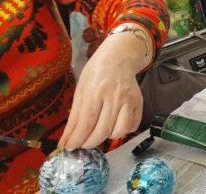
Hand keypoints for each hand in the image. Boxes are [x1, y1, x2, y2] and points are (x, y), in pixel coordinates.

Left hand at [60, 31, 147, 148]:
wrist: (119, 57)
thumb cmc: (96, 73)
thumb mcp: (80, 91)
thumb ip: (75, 117)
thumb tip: (66, 141)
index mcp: (95, 92)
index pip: (86, 123)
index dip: (77, 139)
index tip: (69, 147)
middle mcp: (114, 97)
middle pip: (102, 130)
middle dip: (89, 143)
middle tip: (82, 144)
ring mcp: (128, 100)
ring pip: (119, 131)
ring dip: (107, 138)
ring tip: (99, 133)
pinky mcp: (139, 102)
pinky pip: (132, 126)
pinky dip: (123, 131)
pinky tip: (114, 126)